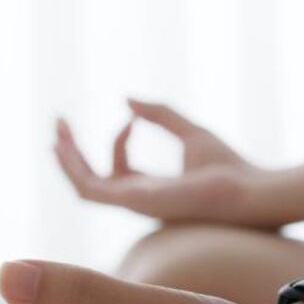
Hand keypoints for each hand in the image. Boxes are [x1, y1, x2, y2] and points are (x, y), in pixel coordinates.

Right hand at [54, 98, 277, 226]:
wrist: (247, 190)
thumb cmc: (229, 167)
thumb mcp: (190, 133)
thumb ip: (160, 116)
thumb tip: (128, 100)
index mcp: (155, 189)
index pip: (120, 169)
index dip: (118, 140)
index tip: (132, 118)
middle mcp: (140, 200)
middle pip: (93, 181)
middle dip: (72, 155)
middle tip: (59, 125)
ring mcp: (134, 204)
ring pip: (84, 187)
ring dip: (67, 160)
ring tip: (57, 131)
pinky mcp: (133, 201)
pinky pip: (91, 188)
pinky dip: (80, 165)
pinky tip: (80, 139)